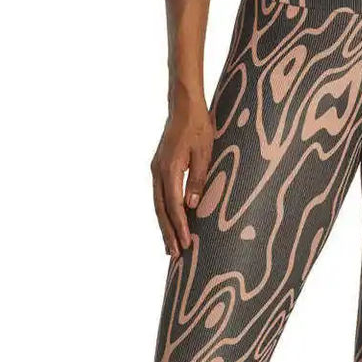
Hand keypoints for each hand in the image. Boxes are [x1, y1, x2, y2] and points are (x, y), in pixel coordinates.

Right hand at [151, 98, 213, 256]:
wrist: (184, 107)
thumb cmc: (199, 128)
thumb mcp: (204, 153)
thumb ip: (198, 179)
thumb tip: (192, 206)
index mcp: (170, 168)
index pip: (174, 205)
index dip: (180, 226)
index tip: (186, 244)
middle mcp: (158, 171)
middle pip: (161, 209)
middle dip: (168, 233)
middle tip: (174, 255)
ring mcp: (156, 170)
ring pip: (158, 205)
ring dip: (164, 226)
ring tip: (169, 247)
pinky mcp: (159, 168)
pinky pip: (159, 196)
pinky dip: (163, 213)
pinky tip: (168, 224)